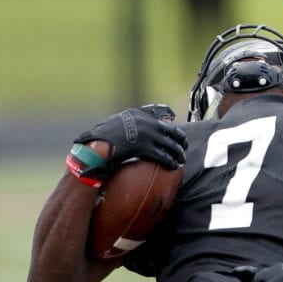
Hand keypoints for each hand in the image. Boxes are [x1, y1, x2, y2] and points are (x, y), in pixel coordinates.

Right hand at [73, 104, 187, 178]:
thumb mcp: (120, 121)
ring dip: (178, 154)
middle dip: (181, 142)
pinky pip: (163, 156)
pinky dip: (171, 162)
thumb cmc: (106, 135)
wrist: (98, 143)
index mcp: (142, 115)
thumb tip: (143, 125)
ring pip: (170, 145)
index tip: (180, 137)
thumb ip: (134, 121)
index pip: (165, 121)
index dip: (176, 131)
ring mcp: (147, 136)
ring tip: (181, 160)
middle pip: (172, 133)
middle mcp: (147, 123)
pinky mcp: (145, 148)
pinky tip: (174, 166)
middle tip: (184, 149)